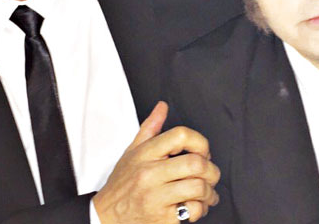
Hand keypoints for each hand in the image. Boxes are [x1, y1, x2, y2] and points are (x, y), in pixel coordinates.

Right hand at [93, 102, 220, 222]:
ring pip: (198, 188)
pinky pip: (193, 211)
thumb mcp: (131, 152)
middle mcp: (149, 174)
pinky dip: (201, 209)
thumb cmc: (122, 183)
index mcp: (145, 154)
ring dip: (210, 192)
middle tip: (210, 174)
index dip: (200, 142)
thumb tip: (162, 106)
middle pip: (196, 164)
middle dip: (212, 170)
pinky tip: (197, 207)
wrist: (106, 216)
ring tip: (207, 193)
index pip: (181, 136)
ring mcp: (155, 197)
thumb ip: (150, 128)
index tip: (203, 152)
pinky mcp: (161, 218)